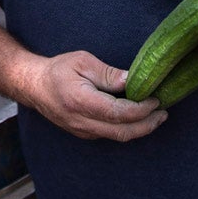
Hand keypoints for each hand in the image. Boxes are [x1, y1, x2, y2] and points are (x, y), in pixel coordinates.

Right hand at [23, 50, 166, 141]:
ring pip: (117, 137)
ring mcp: (82, 131)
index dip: (141, 109)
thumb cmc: (58, 69)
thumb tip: (132, 81)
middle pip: (122, 132)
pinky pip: (109, 135)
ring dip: (139, 129)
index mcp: (81, 101)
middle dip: (147, 124)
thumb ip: (108, 73)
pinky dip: (127, 128)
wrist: (34, 86)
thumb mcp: (83, 61)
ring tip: (157, 116)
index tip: (155, 99)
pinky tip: (137, 117)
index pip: (118, 113)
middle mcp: (82, 121)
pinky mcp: (83, 133)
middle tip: (163, 113)